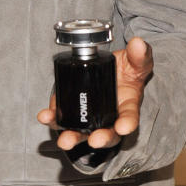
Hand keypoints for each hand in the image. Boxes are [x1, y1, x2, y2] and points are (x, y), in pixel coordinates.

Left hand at [36, 37, 152, 150]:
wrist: (111, 70)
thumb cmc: (127, 71)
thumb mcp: (136, 61)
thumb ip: (139, 55)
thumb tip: (138, 44)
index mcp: (128, 107)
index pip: (129, 118)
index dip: (127, 124)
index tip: (123, 127)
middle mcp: (109, 117)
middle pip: (107, 134)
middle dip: (101, 139)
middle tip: (94, 141)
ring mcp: (89, 116)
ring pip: (83, 132)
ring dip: (73, 137)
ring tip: (65, 140)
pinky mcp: (72, 110)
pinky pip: (63, 118)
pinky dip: (54, 118)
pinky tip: (46, 116)